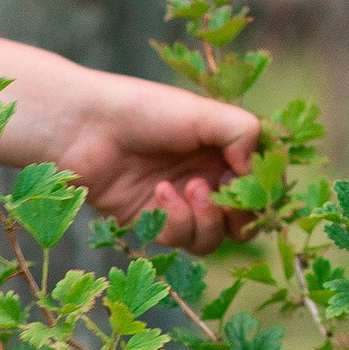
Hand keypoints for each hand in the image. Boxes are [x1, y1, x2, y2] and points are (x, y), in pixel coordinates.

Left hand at [31, 75, 262, 251]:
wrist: (85, 128)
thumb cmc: (145, 110)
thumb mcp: (204, 113)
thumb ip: (243, 133)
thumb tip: (253, 172)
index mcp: (223, 151)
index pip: (259, 184)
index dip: (263, 190)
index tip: (253, 183)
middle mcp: (205, 179)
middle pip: (242, 219)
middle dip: (240, 213)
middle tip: (224, 195)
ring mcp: (179, 204)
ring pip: (213, 237)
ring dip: (207, 218)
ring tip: (189, 188)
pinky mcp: (151, 224)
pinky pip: (179, 239)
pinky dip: (176, 220)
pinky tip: (160, 193)